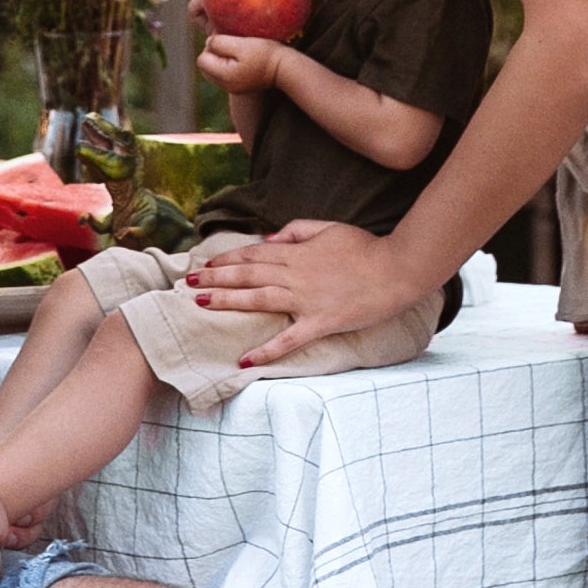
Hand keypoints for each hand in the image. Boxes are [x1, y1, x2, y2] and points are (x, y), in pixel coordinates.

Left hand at [186, 218, 426, 368]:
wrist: (397, 269)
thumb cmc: (366, 247)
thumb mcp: (330, 228)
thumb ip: (297, 230)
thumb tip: (269, 238)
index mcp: (297, 253)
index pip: (253, 254)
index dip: (227, 259)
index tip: (206, 265)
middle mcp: (295, 275)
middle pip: (248, 275)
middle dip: (215, 279)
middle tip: (190, 284)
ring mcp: (306, 300)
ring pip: (258, 299)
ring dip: (228, 302)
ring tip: (202, 305)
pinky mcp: (320, 322)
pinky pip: (288, 339)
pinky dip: (266, 351)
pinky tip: (245, 360)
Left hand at [196, 32, 285, 94]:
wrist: (285, 68)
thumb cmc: (264, 53)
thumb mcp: (241, 43)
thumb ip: (219, 43)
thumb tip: (208, 43)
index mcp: (223, 75)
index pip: (201, 59)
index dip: (211, 47)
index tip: (227, 40)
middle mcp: (225, 85)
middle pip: (205, 67)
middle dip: (213, 54)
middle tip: (230, 45)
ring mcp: (233, 88)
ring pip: (214, 71)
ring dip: (220, 59)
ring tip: (237, 52)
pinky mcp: (240, 86)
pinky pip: (224, 74)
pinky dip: (228, 65)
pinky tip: (242, 59)